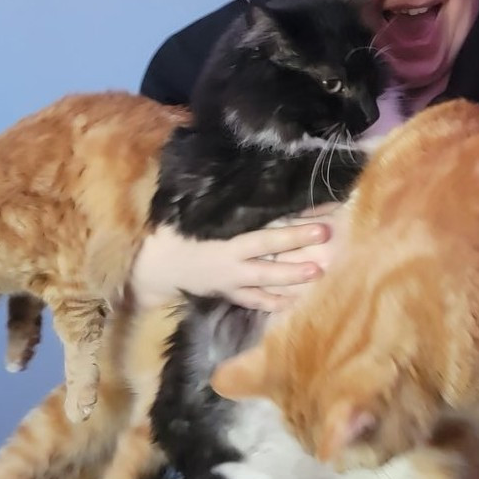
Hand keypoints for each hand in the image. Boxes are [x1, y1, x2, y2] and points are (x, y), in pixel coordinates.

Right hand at [130, 207, 347, 314]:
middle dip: (297, 244)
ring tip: (318, 272)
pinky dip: (272, 303)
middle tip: (326, 236)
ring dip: (292, 277)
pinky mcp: (228, 294)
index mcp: (224, 241)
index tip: (317, 215)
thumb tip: (224, 175)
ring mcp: (231, 282)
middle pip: (269, 254)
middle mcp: (231, 263)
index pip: (263, 232)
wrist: (153, 270)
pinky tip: (292, 302)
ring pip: (266, 281)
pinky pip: (252, 302)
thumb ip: (210, 202)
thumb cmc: (170, 235)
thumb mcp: (186, 216)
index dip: (290, 226)